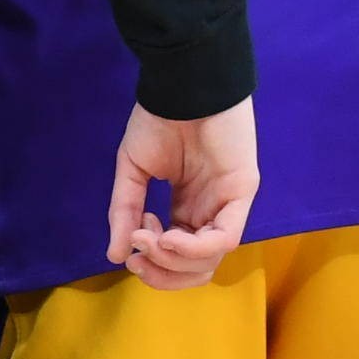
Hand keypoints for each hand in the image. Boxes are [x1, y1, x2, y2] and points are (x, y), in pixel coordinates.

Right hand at [107, 97, 257, 288]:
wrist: (182, 84)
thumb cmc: (160, 118)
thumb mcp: (133, 171)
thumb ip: (125, 212)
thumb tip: (115, 257)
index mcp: (187, 207)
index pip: (177, 257)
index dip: (154, 266)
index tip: (130, 252)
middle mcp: (210, 211)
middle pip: (197, 269)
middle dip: (163, 274)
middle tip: (139, 259)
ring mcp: (228, 203)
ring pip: (210, 259)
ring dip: (173, 260)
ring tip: (150, 239)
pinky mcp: (242, 191)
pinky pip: (226, 237)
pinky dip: (194, 247)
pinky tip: (168, 236)